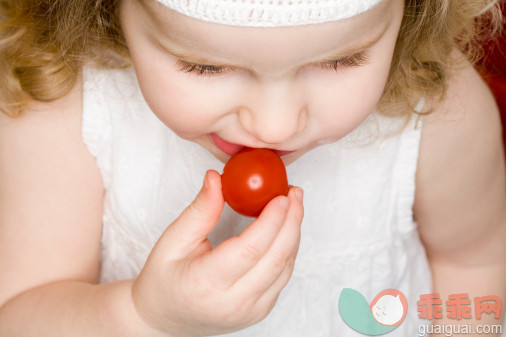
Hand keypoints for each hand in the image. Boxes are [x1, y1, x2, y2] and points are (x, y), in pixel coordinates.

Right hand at [131, 170, 303, 336]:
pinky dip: (288, 250)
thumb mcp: (173, 240)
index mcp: (205, 284)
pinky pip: (282, 277)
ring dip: (293, 233)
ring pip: (284, 268)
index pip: (250, 249)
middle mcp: (232, 303)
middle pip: (276, 258)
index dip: (271, 220)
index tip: (281, 195)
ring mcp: (249, 311)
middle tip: (294, 193)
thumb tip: (216, 178)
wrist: (164, 317)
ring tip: (293, 206)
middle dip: (291, 221)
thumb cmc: (164, 279)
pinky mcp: (259, 312)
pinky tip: (285, 229)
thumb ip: (200, 210)